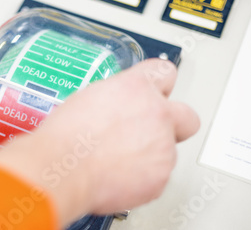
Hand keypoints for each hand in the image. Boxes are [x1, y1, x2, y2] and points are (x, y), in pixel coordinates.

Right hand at [0, 59, 199, 226]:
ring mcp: (162, 147)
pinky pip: (157, 177)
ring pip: (168, 151)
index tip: (157, 91)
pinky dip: (141, 179)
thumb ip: (115, 100)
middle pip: (187, 116)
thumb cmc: (66, 134)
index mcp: (136, 87)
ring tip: (117, 160)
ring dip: (149, 155)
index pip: (165, 72)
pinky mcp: (160, 177)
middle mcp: (157, 114)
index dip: (160, 85)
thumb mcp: (88, 99)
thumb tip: (117, 108)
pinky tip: (117, 175)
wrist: (63, 166)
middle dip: (174, 124)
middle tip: (151, 132)